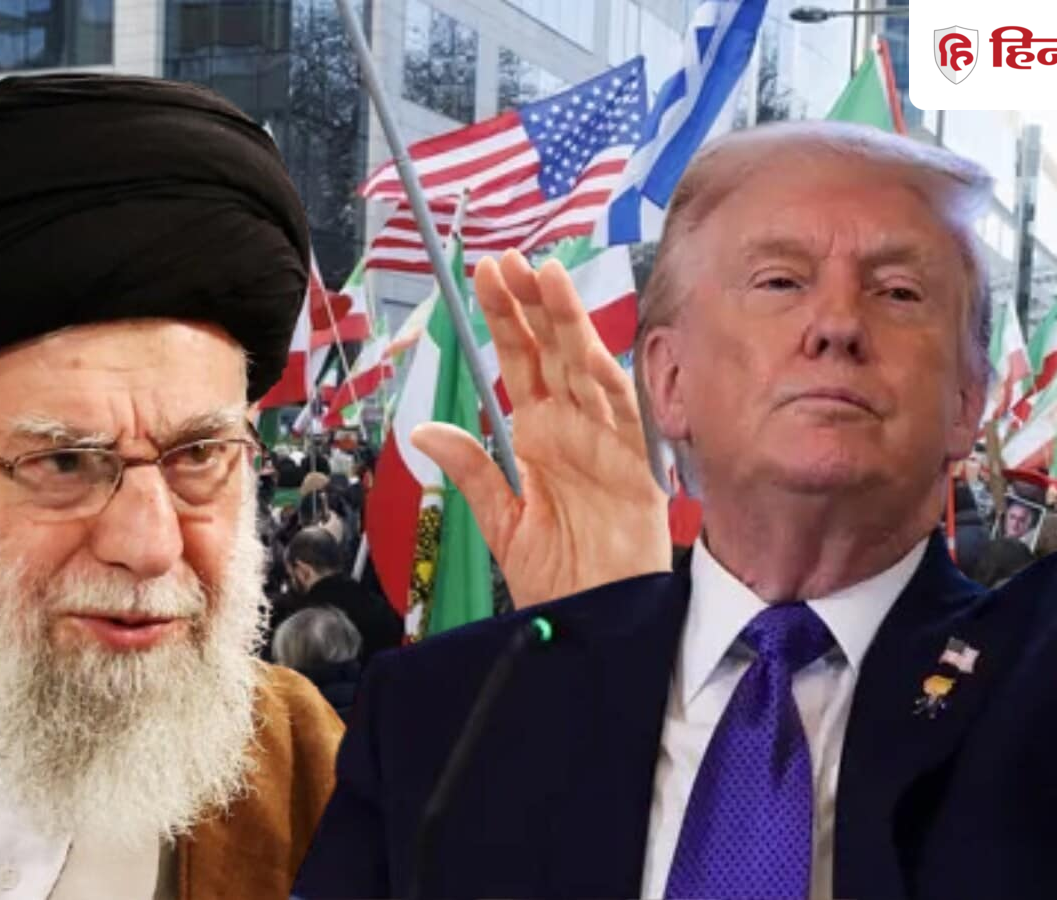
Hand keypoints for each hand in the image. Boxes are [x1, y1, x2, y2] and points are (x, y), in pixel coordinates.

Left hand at [411, 250, 671, 607]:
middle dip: (529, 305)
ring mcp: (604, 442)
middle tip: (505, 260)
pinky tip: (583, 342)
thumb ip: (471, 470)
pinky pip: (620, 412)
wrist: (597, 623)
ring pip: (584, 367)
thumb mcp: (501, 521)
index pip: (520, 363)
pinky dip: (603, 375)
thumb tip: (424, 429)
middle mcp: (573, 429)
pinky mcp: (632, 466)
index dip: (505, 319)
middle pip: (550, 352)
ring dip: (566, 324)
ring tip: (544, 276)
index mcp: (541, 436)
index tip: (484, 276)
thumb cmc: (562, 577)